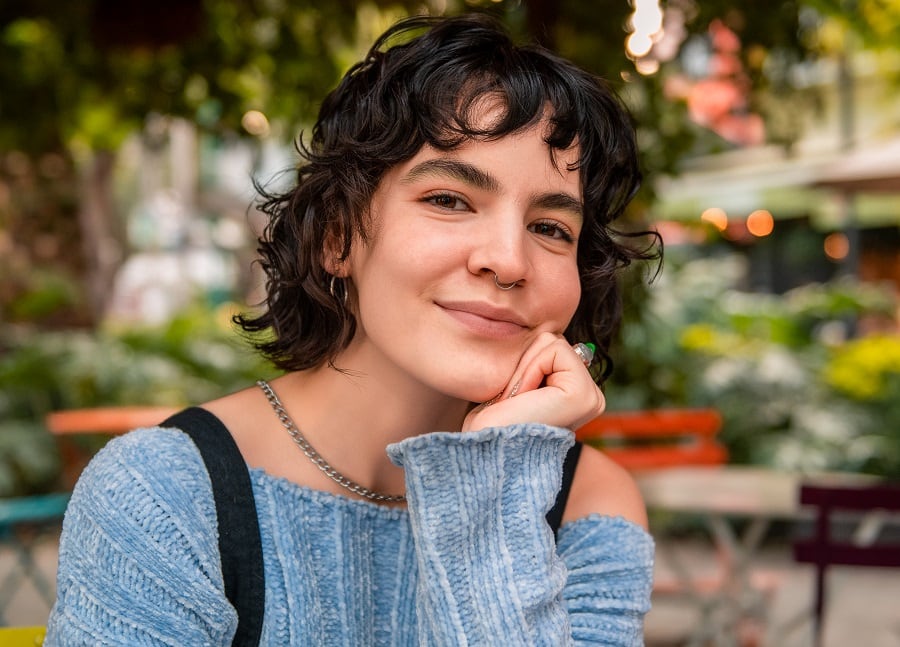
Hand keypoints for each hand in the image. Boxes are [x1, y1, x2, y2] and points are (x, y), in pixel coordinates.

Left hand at [462, 332, 604, 431]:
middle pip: (551, 338)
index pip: (548, 345)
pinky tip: (524, 399)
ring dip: (523, 368)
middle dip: (523, 363)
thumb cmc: (489, 424)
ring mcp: (592, 397)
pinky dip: (528, 369)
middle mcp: (592, 397)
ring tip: (517, 402)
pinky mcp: (583, 395)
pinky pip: (552, 348)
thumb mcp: (512, 385)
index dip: (521, 363)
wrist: (483, 453)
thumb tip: (541, 332)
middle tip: (513, 400)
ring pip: (550, 340)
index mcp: (577, 395)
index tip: (512, 398)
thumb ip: (531, 361)